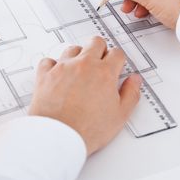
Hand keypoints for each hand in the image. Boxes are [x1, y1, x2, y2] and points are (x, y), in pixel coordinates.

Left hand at [28, 37, 141, 155]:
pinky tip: (58, 75)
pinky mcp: (45, 75)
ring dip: (78, 56)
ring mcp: (63, 68)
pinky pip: (48, 61)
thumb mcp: (120, 116)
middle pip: (95, 42)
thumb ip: (130, 94)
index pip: (117, 53)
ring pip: (72, 49)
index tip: (116, 67)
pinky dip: (53, 65)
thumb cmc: (88, 130)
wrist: (58, 137)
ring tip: (79, 71)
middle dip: (100, 50)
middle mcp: (83, 65)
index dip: (118, 60)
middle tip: (100, 64)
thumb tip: (135, 80)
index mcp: (104, 73)